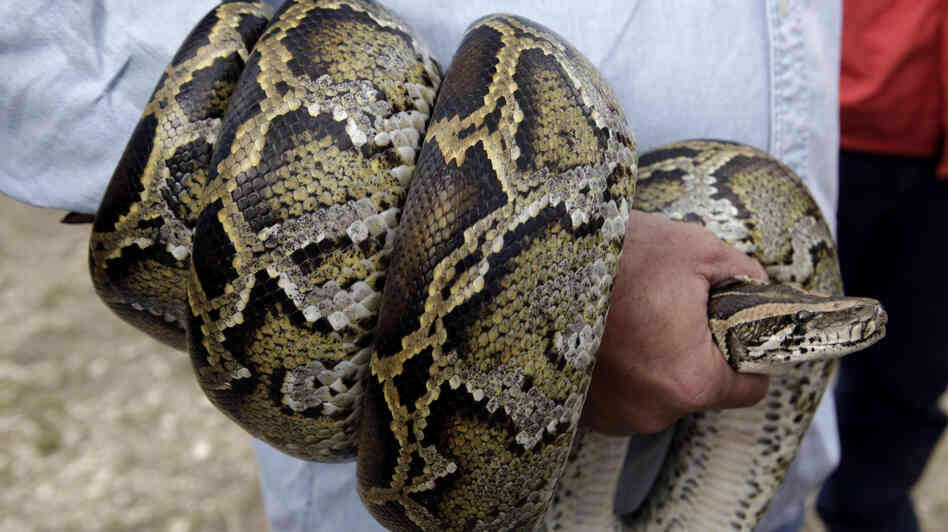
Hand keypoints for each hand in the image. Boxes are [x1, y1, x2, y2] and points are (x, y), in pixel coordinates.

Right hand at [582, 210, 769, 434]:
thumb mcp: (696, 249)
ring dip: (654, 362)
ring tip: (629, 316)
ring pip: (659, 392)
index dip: (748, 352)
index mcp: (690, 380)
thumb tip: (759, 292)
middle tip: (668, 306)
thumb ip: (744, 276)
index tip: (728, 324)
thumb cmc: (617, 255)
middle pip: (700, 388)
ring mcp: (611, 417)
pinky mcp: (580, 413)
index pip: (750, 388)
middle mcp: (651, 412)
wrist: (535, 263)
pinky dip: (619, 371)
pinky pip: (621, 396)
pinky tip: (604, 333)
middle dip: (694, 351)